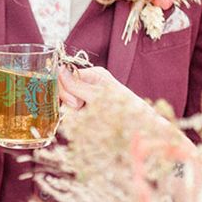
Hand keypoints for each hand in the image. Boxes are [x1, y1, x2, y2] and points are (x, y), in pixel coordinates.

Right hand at [58, 66, 195, 153]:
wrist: (142, 131)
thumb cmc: (126, 110)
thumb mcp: (100, 96)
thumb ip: (78, 85)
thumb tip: (59, 69)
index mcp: (94, 75)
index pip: (65, 76)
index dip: (64, 88)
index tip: (76, 102)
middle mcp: (89, 86)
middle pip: (63, 90)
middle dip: (69, 101)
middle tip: (82, 108)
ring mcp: (88, 101)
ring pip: (66, 106)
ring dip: (75, 115)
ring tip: (91, 118)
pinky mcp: (88, 116)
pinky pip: (73, 119)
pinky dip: (79, 123)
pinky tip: (90, 125)